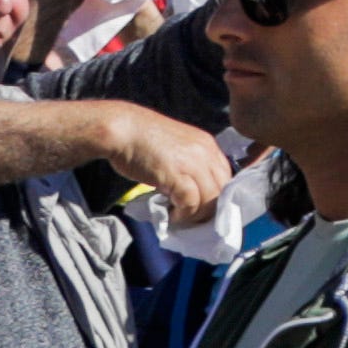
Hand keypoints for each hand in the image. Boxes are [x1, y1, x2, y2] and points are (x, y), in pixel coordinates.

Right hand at [94, 108, 237, 228]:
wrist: (122, 130)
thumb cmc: (141, 140)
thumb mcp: (175, 149)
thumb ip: (188, 165)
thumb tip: (191, 192)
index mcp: (207, 144)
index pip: (225, 175)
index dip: (216, 194)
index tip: (202, 206)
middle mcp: (206, 152)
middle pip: (222, 189)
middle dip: (209, 208)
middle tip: (192, 217)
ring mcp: (193, 163)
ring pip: (210, 199)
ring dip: (196, 214)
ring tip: (180, 217)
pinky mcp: (177, 175)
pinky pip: (190, 202)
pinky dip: (183, 214)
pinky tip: (171, 215)